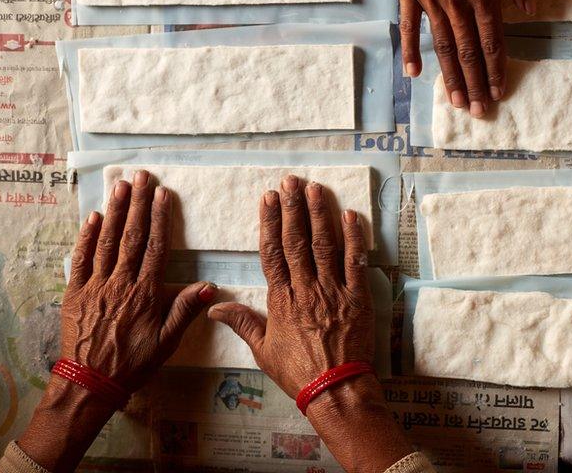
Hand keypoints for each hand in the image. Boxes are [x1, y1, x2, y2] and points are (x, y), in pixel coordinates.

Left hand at [18, 170, 215, 471]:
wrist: (90, 380)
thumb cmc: (133, 362)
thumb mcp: (167, 341)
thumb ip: (185, 310)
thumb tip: (209, 286)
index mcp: (145, 292)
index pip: (156, 247)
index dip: (160, 218)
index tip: (163, 194)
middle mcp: (121, 282)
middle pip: (131, 235)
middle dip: (137, 203)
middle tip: (141, 176)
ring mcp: (96, 284)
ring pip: (106, 241)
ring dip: (114, 211)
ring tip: (120, 186)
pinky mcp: (76, 291)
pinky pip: (81, 258)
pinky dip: (87, 236)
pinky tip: (92, 217)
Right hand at [209, 176, 411, 471]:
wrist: (334, 389)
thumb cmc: (297, 372)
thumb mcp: (263, 349)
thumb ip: (241, 322)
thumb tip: (213, 306)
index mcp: (282, 299)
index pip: (272, 252)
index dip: (270, 222)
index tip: (268, 198)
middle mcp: (306, 289)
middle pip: (297, 241)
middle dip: (293, 208)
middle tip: (290, 181)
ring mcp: (333, 291)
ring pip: (325, 245)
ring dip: (320, 214)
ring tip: (315, 189)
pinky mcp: (358, 297)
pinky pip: (355, 262)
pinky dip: (354, 238)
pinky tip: (351, 215)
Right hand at [379, 0, 534, 116]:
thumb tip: (530, 9)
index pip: (492, 41)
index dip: (496, 70)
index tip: (499, 92)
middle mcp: (455, 0)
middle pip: (466, 52)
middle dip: (475, 85)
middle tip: (479, 111)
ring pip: (441, 47)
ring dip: (450, 78)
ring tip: (456, 102)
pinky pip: (409, 28)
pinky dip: (411, 52)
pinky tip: (414, 74)